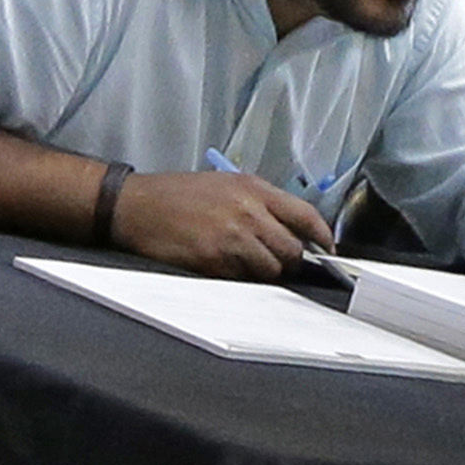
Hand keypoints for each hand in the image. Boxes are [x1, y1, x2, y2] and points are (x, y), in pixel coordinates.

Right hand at [111, 170, 331, 279]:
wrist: (136, 205)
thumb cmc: (178, 194)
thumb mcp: (226, 184)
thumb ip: (260, 203)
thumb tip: (290, 229)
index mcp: (254, 189)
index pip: (305, 215)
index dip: (322, 237)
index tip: (328, 250)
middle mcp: (248, 212)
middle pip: (292, 249)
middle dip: (289, 261)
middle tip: (278, 263)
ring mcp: (231, 238)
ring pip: (269, 269)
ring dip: (263, 273)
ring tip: (244, 263)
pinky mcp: (213, 261)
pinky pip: (241, 280)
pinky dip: (238, 278)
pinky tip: (223, 266)